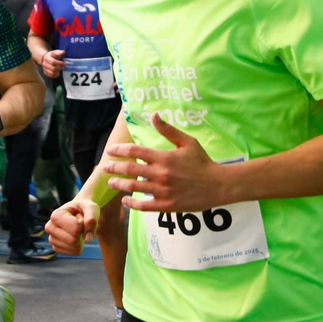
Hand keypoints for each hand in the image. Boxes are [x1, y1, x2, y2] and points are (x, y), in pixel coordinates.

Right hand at [40, 48, 65, 78]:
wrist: (45, 58)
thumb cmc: (51, 55)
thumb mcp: (55, 52)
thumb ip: (59, 52)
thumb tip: (63, 52)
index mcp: (47, 58)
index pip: (53, 62)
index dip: (59, 63)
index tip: (64, 63)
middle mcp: (44, 64)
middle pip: (53, 68)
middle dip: (59, 68)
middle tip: (63, 66)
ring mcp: (44, 69)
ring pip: (52, 73)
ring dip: (58, 72)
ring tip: (60, 69)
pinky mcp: (45, 73)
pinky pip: (51, 76)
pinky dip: (55, 75)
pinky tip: (58, 72)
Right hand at [45, 196, 100, 255]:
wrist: (79, 211)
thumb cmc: (84, 208)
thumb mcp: (91, 208)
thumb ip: (91, 219)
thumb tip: (88, 240)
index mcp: (56, 215)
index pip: (75, 229)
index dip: (83, 224)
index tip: (80, 216)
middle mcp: (50, 227)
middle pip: (73, 240)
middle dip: (82, 233)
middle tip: (80, 223)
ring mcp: (52, 239)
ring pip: (74, 247)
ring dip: (81, 238)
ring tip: (77, 228)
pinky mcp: (57, 248)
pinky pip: (74, 252)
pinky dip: (80, 245)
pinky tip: (75, 236)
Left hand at [101, 116, 228, 211]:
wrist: (217, 185)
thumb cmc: (202, 162)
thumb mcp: (187, 142)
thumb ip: (168, 130)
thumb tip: (154, 115)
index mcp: (164, 157)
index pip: (135, 151)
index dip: (120, 150)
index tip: (110, 150)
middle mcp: (161, 174)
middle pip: (130, 169)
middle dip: (114, 167)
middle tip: (105, 166)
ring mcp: (163, 191)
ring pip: (134, 188)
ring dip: (120, 185)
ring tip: (111, 182)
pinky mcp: (166, 205)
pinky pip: (144, 206)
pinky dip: (132, 204)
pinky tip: (126, 200)